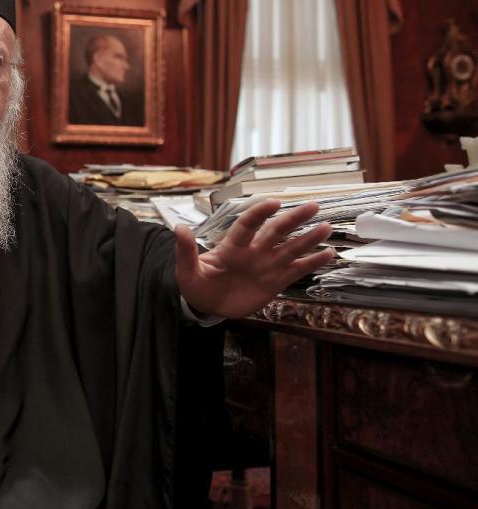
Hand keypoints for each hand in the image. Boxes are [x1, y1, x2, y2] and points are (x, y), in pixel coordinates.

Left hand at [175, 199, 334, 318]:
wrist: (207, 305)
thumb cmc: (196, 285)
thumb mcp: (186, 271)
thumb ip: (186, 252)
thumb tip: (179, 229)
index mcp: (232, 247)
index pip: (247, 225)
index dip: (259, 214)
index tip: (273, 202)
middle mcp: (253, 252)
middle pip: (276, 232)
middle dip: (293, 219)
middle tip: (313, 206)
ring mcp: (266, 265)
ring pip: (291, 248)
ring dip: (308, 239)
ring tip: (326, 227)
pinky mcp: (276, 281)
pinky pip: (297, 270)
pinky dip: (312, 263)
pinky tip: (329, 254)